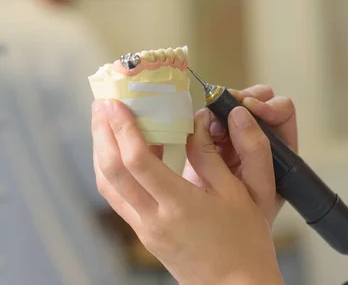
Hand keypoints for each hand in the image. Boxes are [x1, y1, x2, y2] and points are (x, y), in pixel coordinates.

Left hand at [91, 99, 284, 284]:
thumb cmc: (246, 244)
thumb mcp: (239, 194)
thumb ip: (212, 156)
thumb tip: (196, 122)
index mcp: (179, 206)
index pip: (137, 162)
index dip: (123, 129)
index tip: (116, 103)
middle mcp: (153, 220)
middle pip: (111, 172)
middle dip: (102, 134)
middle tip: (101, 105)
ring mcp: (145, 230)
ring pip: (109, 187)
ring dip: (102, 153)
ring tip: (105, 125)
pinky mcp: (146, 235)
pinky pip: (120, 198)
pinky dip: (116, 172)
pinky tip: (126, 154)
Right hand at [182, 85, 297, 223]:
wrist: (216, 237)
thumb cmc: (248, 219)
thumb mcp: (258, 187)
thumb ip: (254, 150)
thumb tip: (239, 112)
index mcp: (281, 148)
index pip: (281, 111)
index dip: (266, 105)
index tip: (248, 108)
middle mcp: (259, 138)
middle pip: (255, 100)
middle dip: (240, 99)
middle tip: (224, 107)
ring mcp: (233, 138)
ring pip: (229, 106)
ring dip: (219, 108)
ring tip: (210, 124)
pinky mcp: (208, 141)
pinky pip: (206, 119)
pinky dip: (202, 118)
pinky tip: (197, 128)